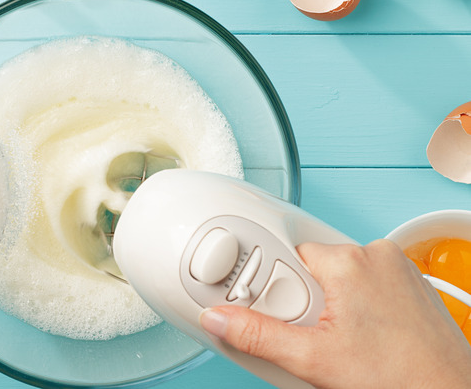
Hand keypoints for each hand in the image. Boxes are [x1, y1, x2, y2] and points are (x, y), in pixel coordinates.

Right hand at [200, 239, 470, 387]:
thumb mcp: (312, 360)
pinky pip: (366, 281)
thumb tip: (219, 317)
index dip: (275, 288)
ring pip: (339, 274)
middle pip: (311, 265)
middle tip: (312, 333)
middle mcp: (375, 253)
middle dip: (302, 298)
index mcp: (348, 260)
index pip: (285, 254)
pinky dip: (357, 303)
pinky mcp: (411, 282)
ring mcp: (397, 267)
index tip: (276, 312)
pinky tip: (362, 336)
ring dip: (329, 302)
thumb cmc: (398, 378)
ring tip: (340, 339)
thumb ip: (257, 335)